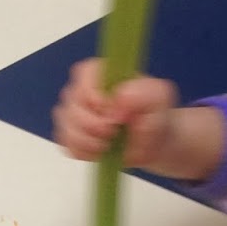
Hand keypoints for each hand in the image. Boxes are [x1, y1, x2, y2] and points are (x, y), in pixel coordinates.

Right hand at [53, 58, 226, 179]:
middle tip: (114, 132)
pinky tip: (101, 151)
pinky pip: (67, 145)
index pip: (83, 75)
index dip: (93, 96)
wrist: (154, 142)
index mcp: (101, 73)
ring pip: (66, 127)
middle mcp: (82, 90)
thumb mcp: (160, 98)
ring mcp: (74, 114)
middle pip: (71, 105)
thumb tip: (118, 98)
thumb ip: (144, 93)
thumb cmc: (155, 114)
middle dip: (92, 125)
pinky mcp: (72, 136)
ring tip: (109, 144)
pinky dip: (84, 152)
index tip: (113, 113)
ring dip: (88, 141)